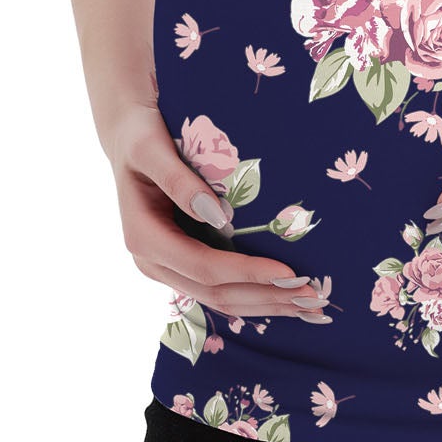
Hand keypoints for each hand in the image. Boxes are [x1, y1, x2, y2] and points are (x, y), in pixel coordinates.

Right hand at [99, 97, 331, 322]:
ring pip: (219, 298)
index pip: (204, 267)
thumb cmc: (140, 136)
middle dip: (265, 297)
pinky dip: (254, 293)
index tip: (289, 271)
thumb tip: (215, 215)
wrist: (128, 138)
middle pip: (216, 293)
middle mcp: (153, 261)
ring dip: (265, 303)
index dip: (247, 272)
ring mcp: (168, 266)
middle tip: (313, 298)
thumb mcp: (150, 148)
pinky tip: (285, 296)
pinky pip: (219, 286)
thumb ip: (178, 180)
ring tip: (309, 305)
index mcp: (143, 238)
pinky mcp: (182, 262)